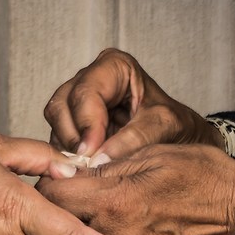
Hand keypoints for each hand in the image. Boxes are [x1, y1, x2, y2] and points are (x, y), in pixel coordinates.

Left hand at [38, 143, 234, 234]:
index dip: (43, 184)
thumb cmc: (201, 179)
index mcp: (114, 200)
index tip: (48, 180)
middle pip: (50, 234)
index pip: (49, 196)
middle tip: (41, 210)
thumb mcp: (150, 155)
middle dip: (42, 220)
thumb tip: (67, 169)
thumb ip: (103, 165)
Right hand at [44, 48, 220, 162]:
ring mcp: (78, 101)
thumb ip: (134, 138)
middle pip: (62, 105)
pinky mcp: (73, 124)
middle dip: (74, 137)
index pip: (86, 92)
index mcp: (114, 67)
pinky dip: (67, 155)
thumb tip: (99, 157)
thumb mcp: (164, 126)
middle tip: (88, 163)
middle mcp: (90, 79)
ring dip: (68, 148)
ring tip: (89, 167)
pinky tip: (84, 168)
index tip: (93, 152)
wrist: (179, 139)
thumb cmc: (175, 125)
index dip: (87, 124)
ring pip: (55, 123)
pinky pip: (58, 138)